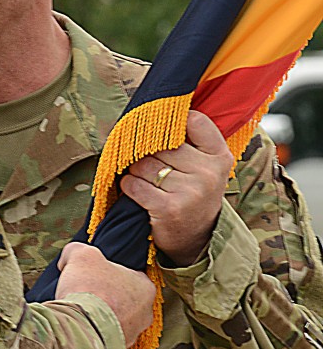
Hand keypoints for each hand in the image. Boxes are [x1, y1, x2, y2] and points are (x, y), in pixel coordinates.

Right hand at [56, 242, 155, 347]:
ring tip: (80, 312)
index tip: (93, 276)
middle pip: (124, 300)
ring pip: (116, 321)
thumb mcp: (80, 255)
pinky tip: (80, 327)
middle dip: (106, 297)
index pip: (130, 276)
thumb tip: (69, 258)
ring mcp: (133, 335)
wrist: (80, 327)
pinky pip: (106, 339)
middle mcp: (146, 314)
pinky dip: (95, 334)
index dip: (108, 274)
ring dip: (101, 317)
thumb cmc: (88, 289)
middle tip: (86, 294)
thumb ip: (77, 250)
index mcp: (146, 288)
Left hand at [119, 110, 233, 264]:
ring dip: (136, 171)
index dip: (173, 122)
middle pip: (161, 144)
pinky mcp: (169, 209)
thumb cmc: (194, 194)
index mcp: (220, 157)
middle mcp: (208, 173)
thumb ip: (193, 140)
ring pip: (144, 164)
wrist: (196, 239)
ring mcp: (190, 192)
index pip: (194, 121)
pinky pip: (134, 185)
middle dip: (148, 152)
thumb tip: (158, 110)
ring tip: (147, 180)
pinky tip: (136, 191)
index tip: (164, 129)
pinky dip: (129, 186)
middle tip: (152, 165)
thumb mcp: (207, 166)